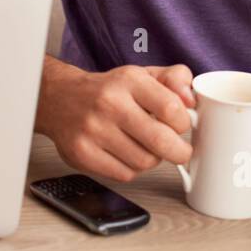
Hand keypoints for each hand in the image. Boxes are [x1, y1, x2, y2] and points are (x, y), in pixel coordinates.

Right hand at [37, 61, 195, 181]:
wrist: (59, 98)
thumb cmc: (107, 90)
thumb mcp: (142, 75)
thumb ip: (174, 79)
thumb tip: (191, 99)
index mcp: (128, 80)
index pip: (172, 109)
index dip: (183, 123)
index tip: (180, 125)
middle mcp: (109, 103)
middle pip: (161, 141)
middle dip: (179, 151)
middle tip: (179, 150)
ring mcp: (93, 130)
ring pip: (144, 162)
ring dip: (151, 159)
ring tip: (143, 147)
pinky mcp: (82, 154)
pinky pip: (124, 174)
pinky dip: (131, 169)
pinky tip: (124, 154)